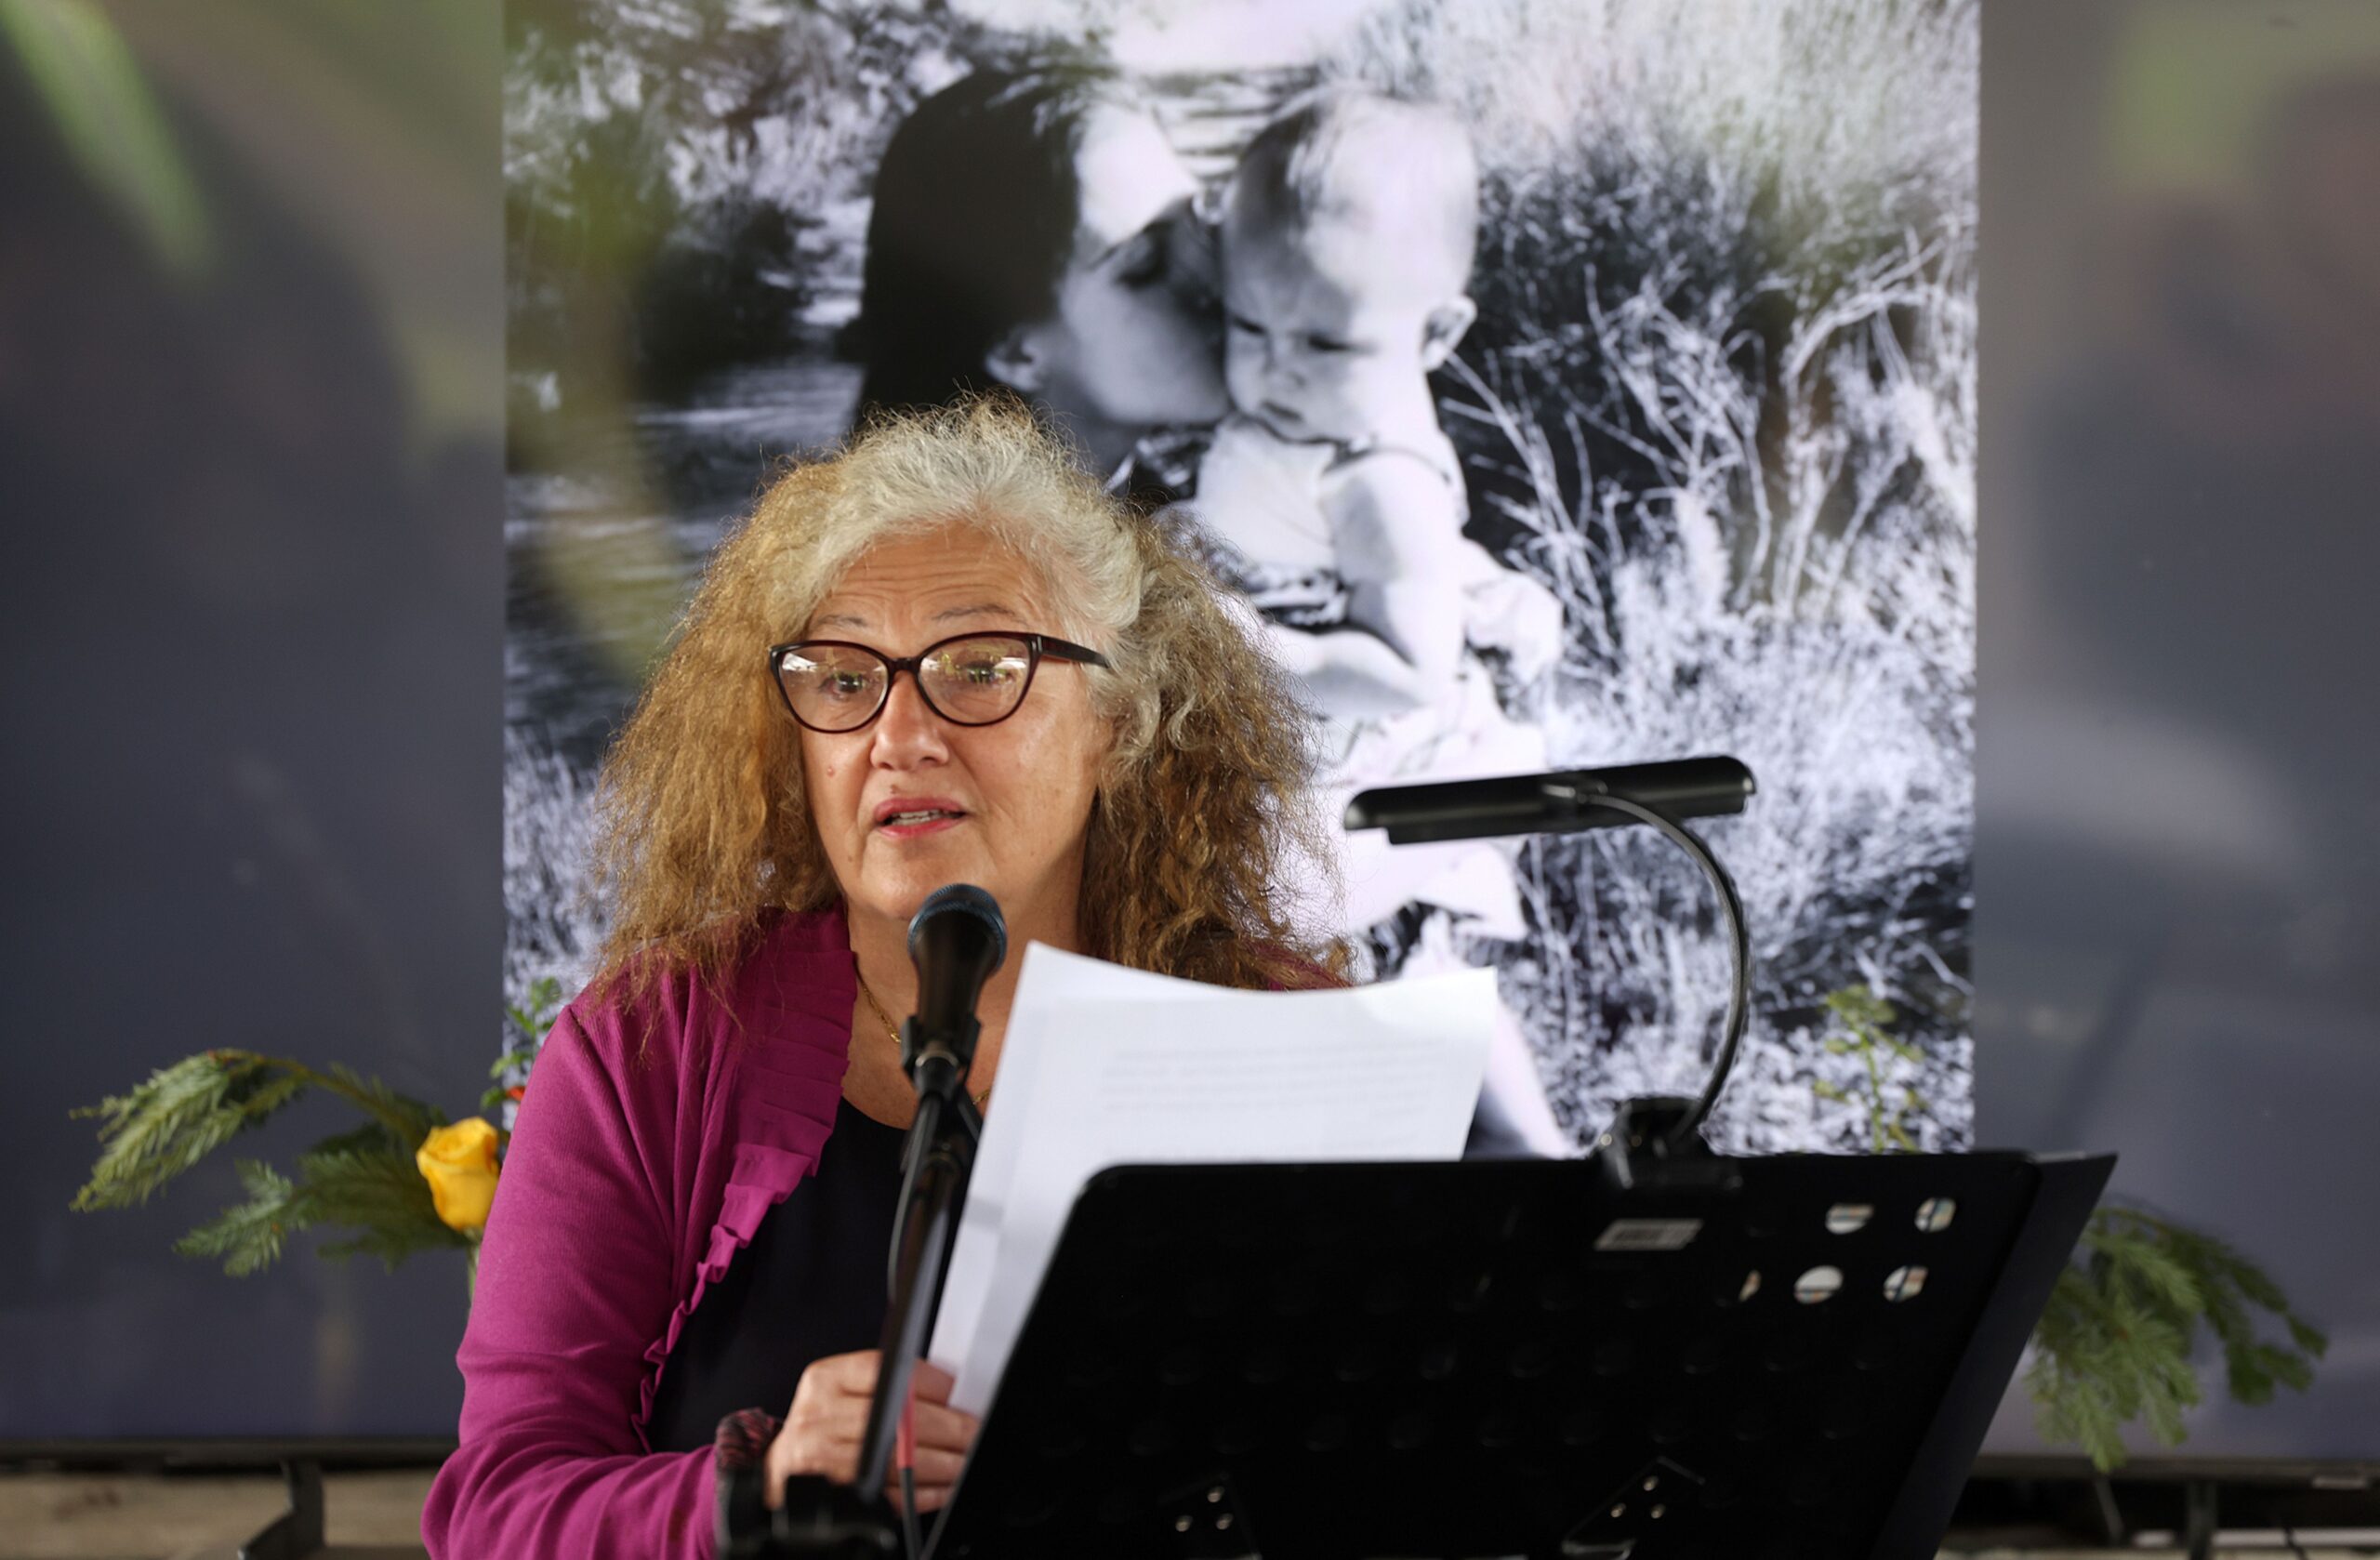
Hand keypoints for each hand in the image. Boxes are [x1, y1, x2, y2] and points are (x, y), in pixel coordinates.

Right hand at [763, 1351, 980, 1513]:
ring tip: (966, 1459)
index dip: (933, 1385)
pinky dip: (924, 1493)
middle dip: (950, 1428)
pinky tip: (944, 1486)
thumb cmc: (825, 1423)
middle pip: (898, 1420)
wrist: (783, 1467)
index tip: (962, 1396)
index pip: (888, 1373)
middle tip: (974, 1431)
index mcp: (826, 1379)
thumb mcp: (844, 1389)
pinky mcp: (831, 1493)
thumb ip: (888, 1385)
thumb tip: (952, 1394)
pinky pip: (889, 1495)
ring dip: (944, 1464)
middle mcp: (818, 1415)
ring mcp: (820, 1457)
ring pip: (898, 1460)